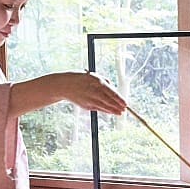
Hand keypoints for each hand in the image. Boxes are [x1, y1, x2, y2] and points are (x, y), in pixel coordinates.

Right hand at [9, 71, 126, 117]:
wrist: (64, 85)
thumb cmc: (80, 78)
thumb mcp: (93, 75)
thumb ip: (104, 81)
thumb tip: (112, 87)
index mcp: (97, 82)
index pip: (111, 92)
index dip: (119, 99)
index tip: (125, 103)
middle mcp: (94, 91)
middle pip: (109, 101)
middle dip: (117, 106)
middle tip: (125, 109)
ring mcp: (89, 100)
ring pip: (104, 106)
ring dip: (113, 110)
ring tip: (120, 113)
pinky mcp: (86, 106)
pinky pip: (98, 108)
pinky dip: (105, 110)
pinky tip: (111, 112)